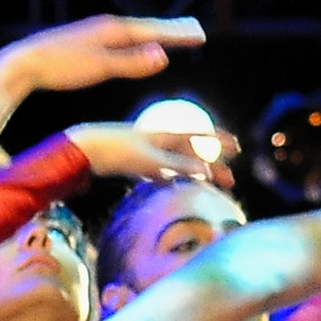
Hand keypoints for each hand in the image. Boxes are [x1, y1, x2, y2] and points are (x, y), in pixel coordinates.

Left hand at [0, 15, 206, 93]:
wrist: (23, 62)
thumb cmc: (59, 65)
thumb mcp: (99, 67)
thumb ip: (131, 63)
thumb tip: (164, 57)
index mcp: (113, 29)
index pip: (154, 31)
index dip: (177, 34)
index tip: (200, 35)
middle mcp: (105, 27)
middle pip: (146, 29)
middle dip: (170, 31)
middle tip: (194, 32)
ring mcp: (94, 34)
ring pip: (132, 35)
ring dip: (153, 37)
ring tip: (169, 39)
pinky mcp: (83, 43)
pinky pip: (118, 42)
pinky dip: (134, 44)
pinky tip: (131, 50)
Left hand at [67, 120, 235, 185]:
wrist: (83, 148)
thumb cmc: (117, 152)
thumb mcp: (150, 160)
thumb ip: (178, 166)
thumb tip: (207, 171)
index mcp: (165, 136)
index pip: (200, 137)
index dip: (219, 142)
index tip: (237, 147)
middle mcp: (158, 141)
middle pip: (192, 153)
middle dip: (212, 166)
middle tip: (229, 181)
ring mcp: (145, 150)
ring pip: (175, 162)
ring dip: (192, 172)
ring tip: (205, 183)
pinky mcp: (131, 161)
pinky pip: (156, 170)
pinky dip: (167, 176)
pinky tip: (168, 185)